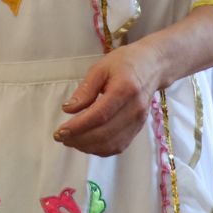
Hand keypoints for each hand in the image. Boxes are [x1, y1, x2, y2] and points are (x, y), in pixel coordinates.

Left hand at [54, 41, 167, 156]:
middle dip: (79, 140)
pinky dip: (100, 149)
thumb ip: (85, 89)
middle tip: (60, 137)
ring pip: (112, 144)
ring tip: (70, 140)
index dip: (78, 127)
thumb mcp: (100, 68)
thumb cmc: (124, 63)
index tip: (60, 132)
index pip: (99, 115)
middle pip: (105, 134)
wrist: (152, 66)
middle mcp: (134, 110)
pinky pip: (119, 146)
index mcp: (125, 90)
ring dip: (88, 147)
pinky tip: (86, 143)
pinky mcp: (138, 129)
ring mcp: (138, 122)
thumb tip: (68, 109)